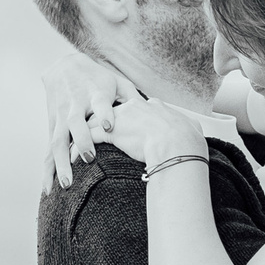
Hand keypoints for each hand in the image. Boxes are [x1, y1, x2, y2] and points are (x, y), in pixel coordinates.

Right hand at [41, 53, 137, 188]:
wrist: (63, 66)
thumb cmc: (97, 78)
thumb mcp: (116, 81)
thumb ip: (131, 96)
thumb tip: (152, 110)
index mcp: (95, 94)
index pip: (100, 104)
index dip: (104, 114)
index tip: (110, 126)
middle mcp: (75, 105)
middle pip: (75, 123)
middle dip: (81, 140)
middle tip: (89, 158)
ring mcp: (61, 117)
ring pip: (59, 141)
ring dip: (61, 163)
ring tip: (67, 184)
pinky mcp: (53, 126)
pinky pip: (49, 150)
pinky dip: (47, 170)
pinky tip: (48, 189)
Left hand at [84, 97, 206, 169]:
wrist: (179, 147)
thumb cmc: (188, 142)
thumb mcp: (191, 129)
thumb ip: (187, 127)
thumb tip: (193, 130)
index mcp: (153, 107)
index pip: (134, 108)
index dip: (126, 117)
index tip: (120, 123)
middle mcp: (133, 107)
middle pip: (110, 111)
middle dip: (98, 120)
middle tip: (89, 128)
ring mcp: (120, 118)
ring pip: (95, 122)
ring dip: (83, 134)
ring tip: (74, 145)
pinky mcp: (110, 132)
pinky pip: (87, 138)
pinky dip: (78, 148)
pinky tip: (72, 157)